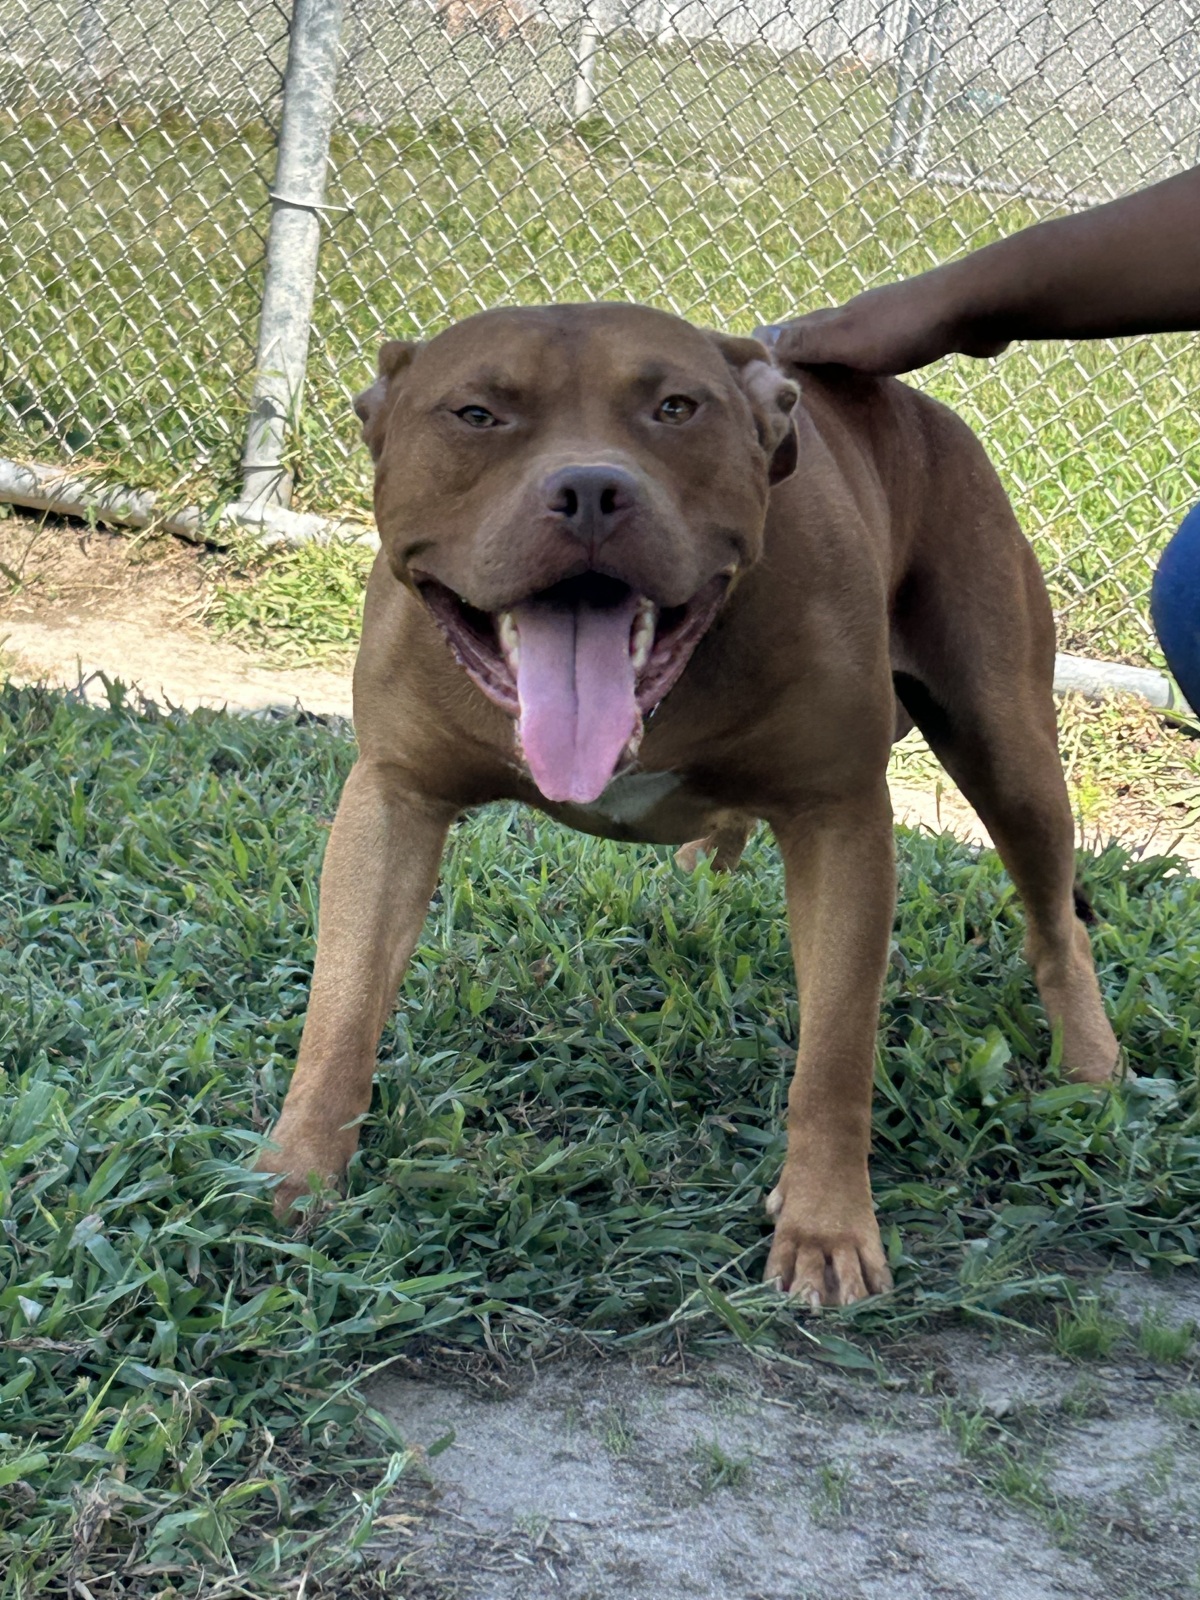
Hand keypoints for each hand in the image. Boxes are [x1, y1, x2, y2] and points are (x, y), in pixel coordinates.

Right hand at [756, 274, 1009, 375]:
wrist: (977, 306)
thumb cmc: (909, 327)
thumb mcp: (849, 340)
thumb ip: (808, 341)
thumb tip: (759, 334)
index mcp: (844, 317)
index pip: (799, 330)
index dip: (776, 342)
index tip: (753, 355)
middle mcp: (865, 314)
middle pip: (827, 332)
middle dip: (805, 349)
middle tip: (784, 369)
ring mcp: (896, 321)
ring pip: (859, 340)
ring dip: (840, 356)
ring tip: (827, 376)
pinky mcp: (927, 332)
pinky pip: (891, 348)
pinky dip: (875, 360)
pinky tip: (880, 371)